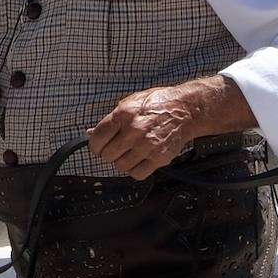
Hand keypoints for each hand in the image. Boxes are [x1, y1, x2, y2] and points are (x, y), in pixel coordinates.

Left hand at [87, 76, 254, 179]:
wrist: (186, 109)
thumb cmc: (158, 104)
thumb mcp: (129, 103)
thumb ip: (110, 120)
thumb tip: (91, 133)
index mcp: (123, 115)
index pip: (97, 138)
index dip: (94, 145)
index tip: (97, 146)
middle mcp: (134, 131)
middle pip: (108, 155)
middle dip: (107, 154)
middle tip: (113, 149)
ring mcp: (147, 146)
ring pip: (121, 166)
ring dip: (121, 162)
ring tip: (127, 154)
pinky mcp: (159, 158)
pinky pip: (137, 174)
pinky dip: (134, 170)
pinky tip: (138, 161)